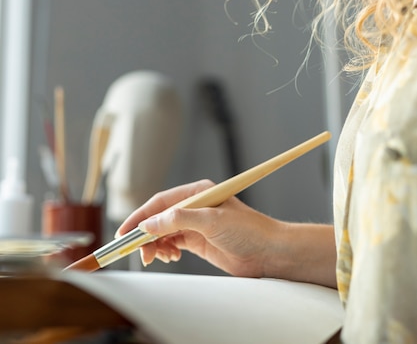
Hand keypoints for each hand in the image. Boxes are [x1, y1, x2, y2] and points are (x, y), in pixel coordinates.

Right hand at [115, 179, 285, 276]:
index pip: (161, 202)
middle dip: (145, 234)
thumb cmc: (248, 230)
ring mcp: (196, 223)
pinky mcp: (198, 240)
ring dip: (155, 244)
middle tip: (136, 251)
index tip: (126, 231)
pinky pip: (172, 243)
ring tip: (155, 257)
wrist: (269, 252)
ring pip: (164, 232)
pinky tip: (168, 256)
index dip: (141, 216)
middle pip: (159, 218)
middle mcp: (195, 206)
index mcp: (197, 193)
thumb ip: (180, 220)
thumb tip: (150, 223)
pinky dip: (165, 250)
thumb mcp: (212, 221)